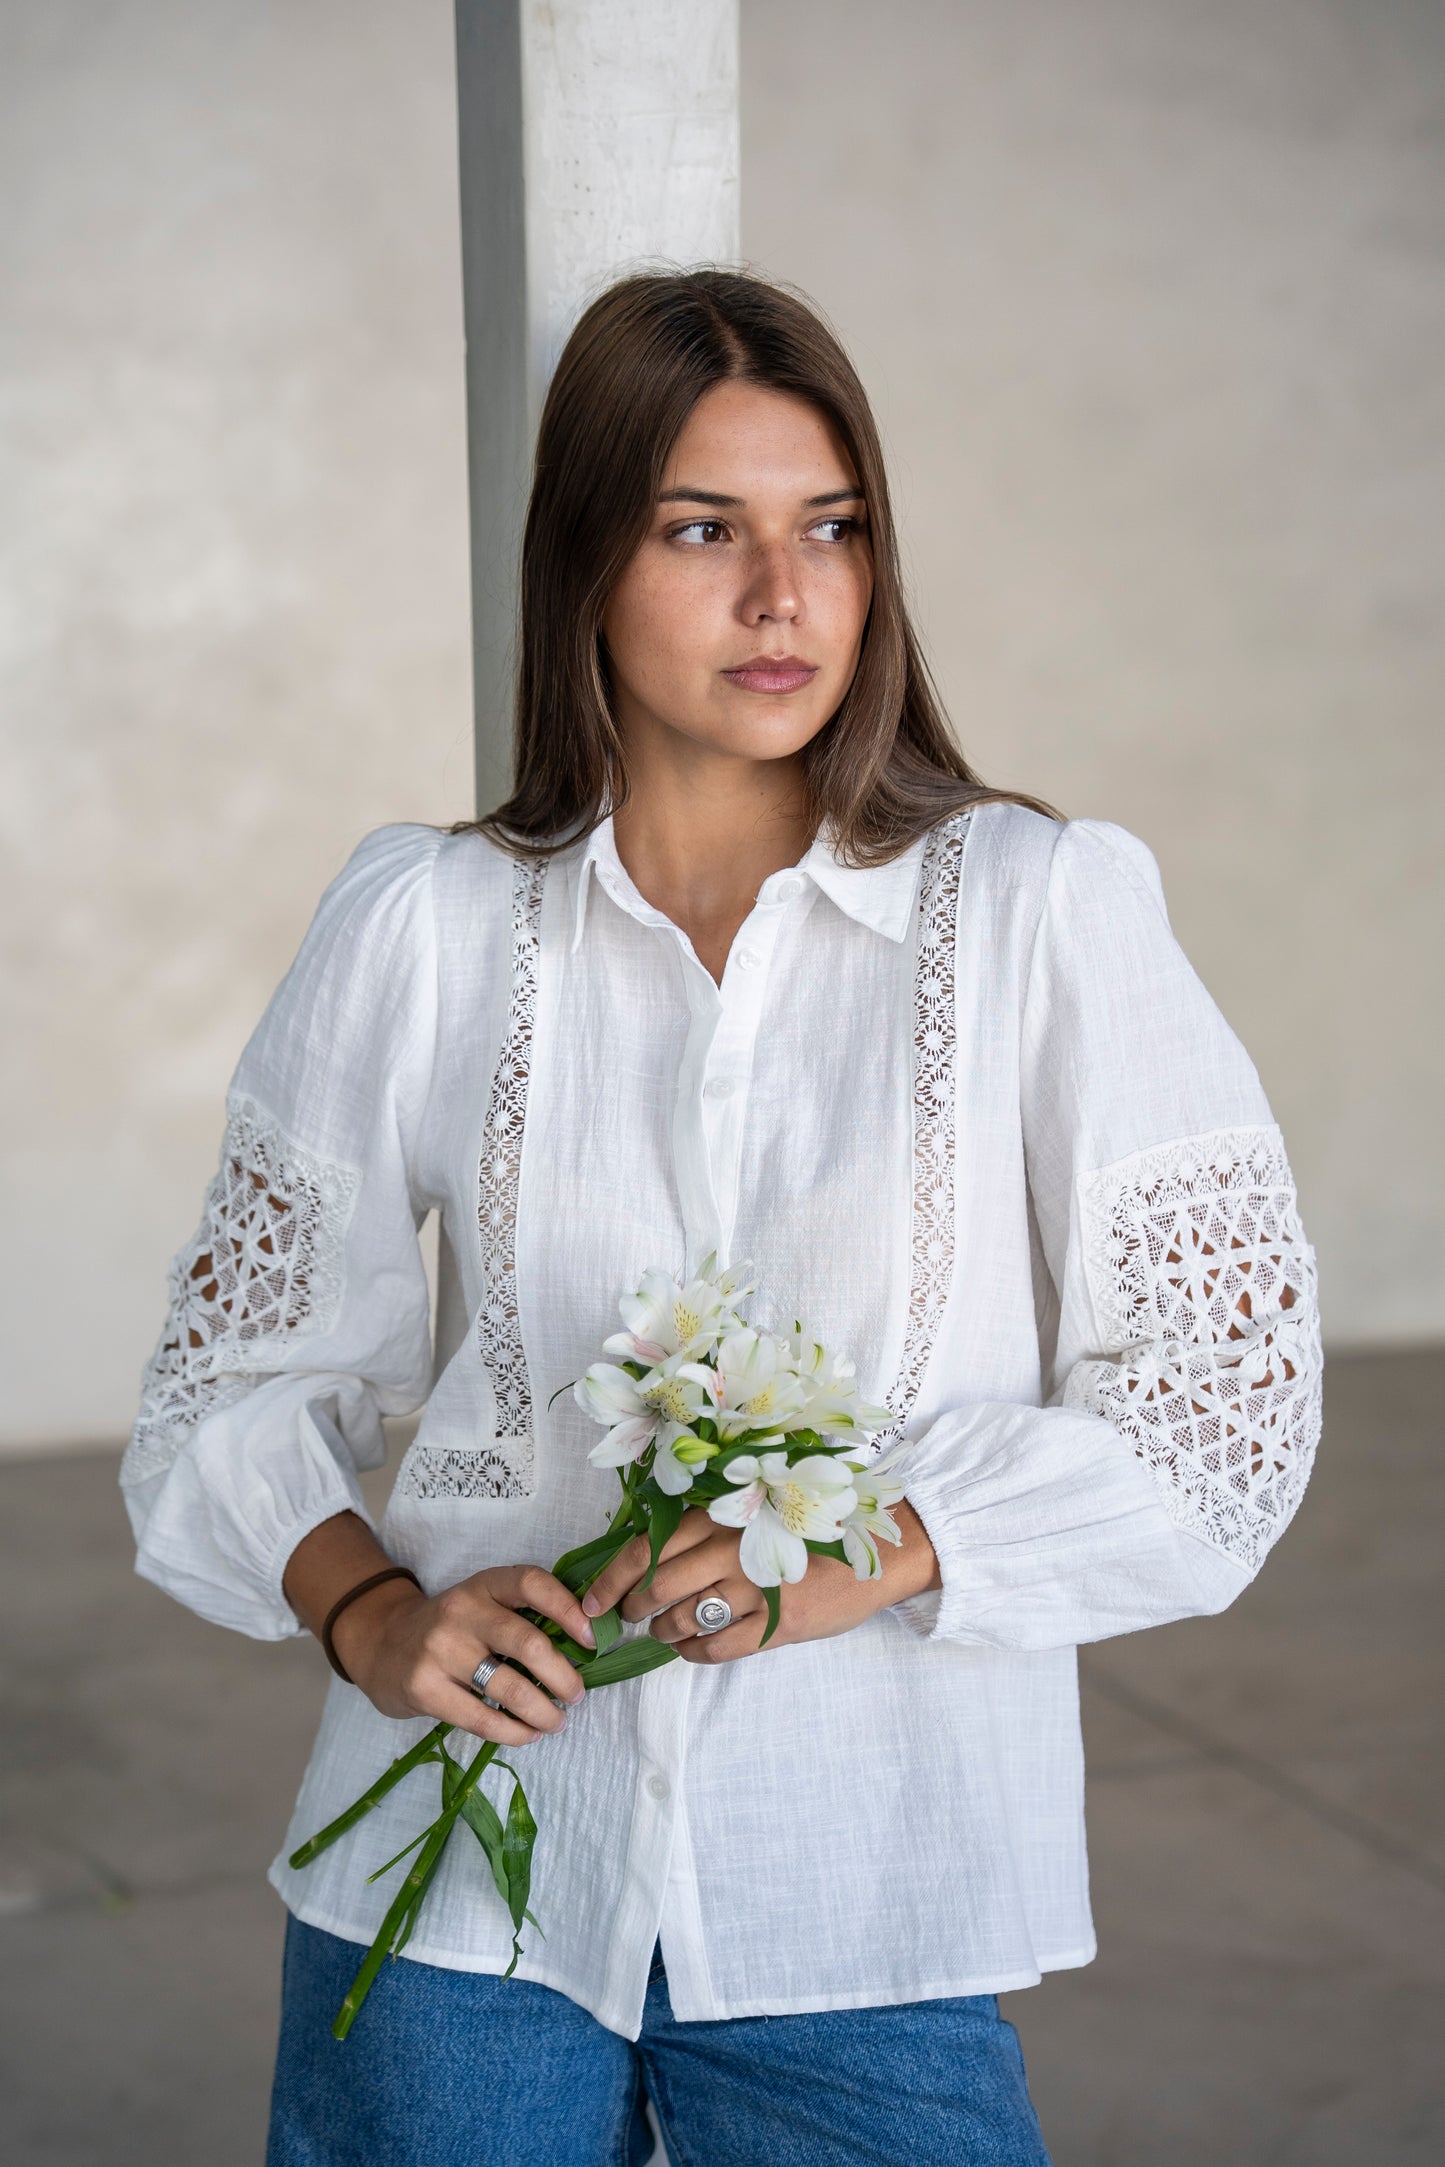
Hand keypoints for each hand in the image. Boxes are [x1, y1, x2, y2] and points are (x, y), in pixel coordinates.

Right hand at [332, 1564, 597, 1747]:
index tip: (592, 1640)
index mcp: (483, 1584)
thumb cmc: (451, 1629)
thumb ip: (522, 1615)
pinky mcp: (424, 1688)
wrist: (382, 1644)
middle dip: (563, 1676)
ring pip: (510, 1687)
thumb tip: (584, 1647)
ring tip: (557, 1721)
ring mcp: (440, 1650)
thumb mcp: (481, 1603)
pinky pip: (482, 1718)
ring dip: (543, 1712)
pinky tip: (528, 1735)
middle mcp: (461, 1611)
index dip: (568, 1609)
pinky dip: (514, 1732)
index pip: (532, 1584)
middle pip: (528, 1643)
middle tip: (576, 1695)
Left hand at [580, 1501, 940, 1664]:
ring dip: (664, 1633)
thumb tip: (644, 1559)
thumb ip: (704, 1530)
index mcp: (718, 1516)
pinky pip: (717, 1648)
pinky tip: (693, 1648)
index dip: (610, 1580)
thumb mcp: (751, 1515)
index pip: (645, 1549)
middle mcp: (729, 1548)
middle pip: (657, 1588)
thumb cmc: (804, 1529)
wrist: (872, 1552)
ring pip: (683, 1620)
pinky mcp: (776, 1623)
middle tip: (634, 1616)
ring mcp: (753, 1587)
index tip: (591, 1603)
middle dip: (636, 1609)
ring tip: (667, 1632)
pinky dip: (694, 1653)